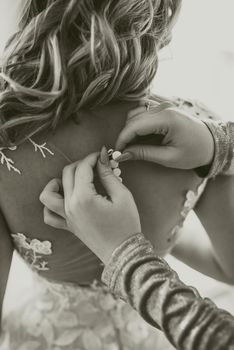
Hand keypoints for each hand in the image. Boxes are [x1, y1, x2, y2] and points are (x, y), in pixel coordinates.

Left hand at [39, 147, 140, 263]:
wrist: (123, 252)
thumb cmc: (126, 224)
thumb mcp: (122, 196)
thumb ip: (108, 175)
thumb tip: (102, 158)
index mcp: (84, 198)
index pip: (83, 168)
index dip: (93, 157)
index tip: (103, 154)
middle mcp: (70, 206)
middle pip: (67, 174)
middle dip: (81, 164)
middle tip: (96, 164)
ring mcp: (66, 217)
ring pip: (48, 194)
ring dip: (56, 182)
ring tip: (71, 180)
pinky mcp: (68, 226)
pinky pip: (49, 215)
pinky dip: (51, 205)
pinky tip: (63, 200)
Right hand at [114, 101, 214, 169]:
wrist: (211, 144)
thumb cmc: (194, 152)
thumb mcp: (168, 157)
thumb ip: (143, 154)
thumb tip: (122, 155)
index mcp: (166, 119)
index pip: (134, 125)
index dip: (122, 139)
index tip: (117, 152)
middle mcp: (163, 107)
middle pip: (133, 118)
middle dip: (125, 135)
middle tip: (123, 152)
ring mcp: (163, 105)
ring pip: (135, 113)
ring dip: (130, 129)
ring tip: (132, 145)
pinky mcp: (163, 107)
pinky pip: (143, 111)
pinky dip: (137, 122)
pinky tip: (140, 136)